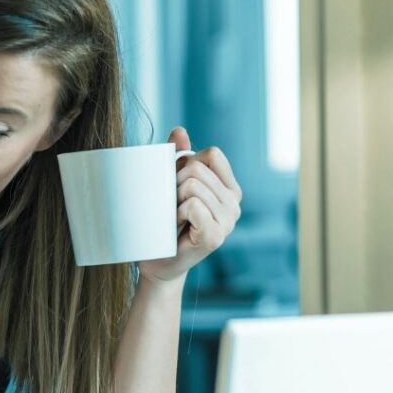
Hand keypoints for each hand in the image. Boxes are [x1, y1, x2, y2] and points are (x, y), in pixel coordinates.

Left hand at [139, 127, 242, 284]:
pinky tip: (177, 228)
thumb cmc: (164, 222)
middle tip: (172, 207)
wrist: (157, 261)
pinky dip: (176, 214)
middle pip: (196, 168)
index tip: (177, 186)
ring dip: (173, 201)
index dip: (185, 163)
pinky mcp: (216, 236)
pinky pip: (192, 205)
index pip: (211, 153)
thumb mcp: (171, 185)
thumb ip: (178, 157)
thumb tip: (179, 130)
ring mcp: (228, 221)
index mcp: (229, 188)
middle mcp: (235, 204)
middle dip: (174, 184)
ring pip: (191, 185)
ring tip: (174, 219)